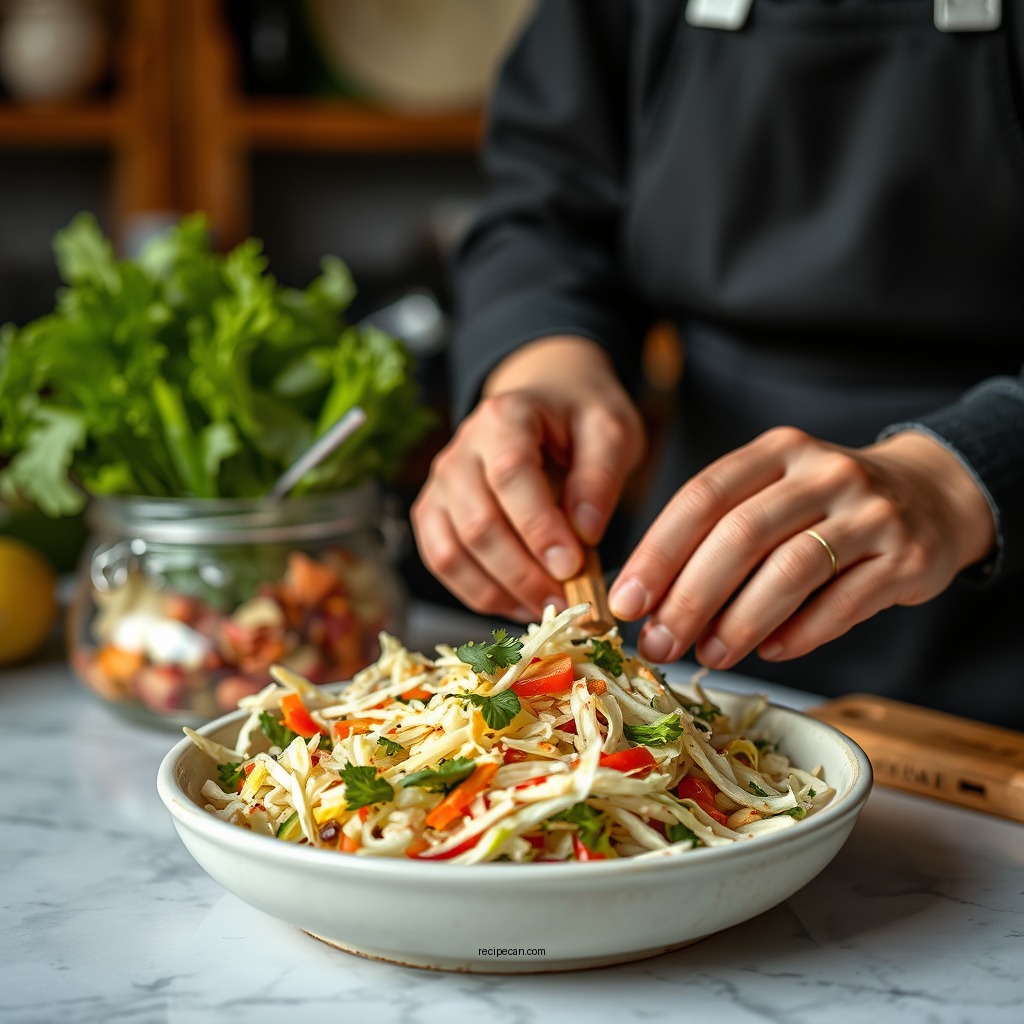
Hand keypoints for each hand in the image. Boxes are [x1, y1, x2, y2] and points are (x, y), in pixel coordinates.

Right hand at [411, 335, 644, 619]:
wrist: (546, 402)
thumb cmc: (579, 418)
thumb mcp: (610, 431)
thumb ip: (600, 477)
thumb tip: (585, 533)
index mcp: (504, 418)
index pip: (510, 476)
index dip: (539, 527)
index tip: (572, 565)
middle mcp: (460, 452)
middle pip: (477, 523)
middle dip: (523, 573)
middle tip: (568, 602)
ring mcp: (440, 485)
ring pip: (452, 552)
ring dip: (500, 592)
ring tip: (547, 608)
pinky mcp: (434, 515)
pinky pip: (443, 564)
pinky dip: (480, 594)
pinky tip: (521, 604)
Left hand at [608, 426, 995, 666]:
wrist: (931, 496)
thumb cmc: (826, 505)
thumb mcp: (773, 492)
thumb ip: (718, 532)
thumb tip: (652, 602)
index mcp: (775, 452)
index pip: (702, 497)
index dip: (657, 553)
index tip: (627, 602)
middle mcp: (822, 472)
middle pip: (741, 535)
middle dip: (689, 597)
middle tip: (659, 644)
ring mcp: (869, 512)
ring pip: (792, 569)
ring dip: (741, 622)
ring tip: (710, 656)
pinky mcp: (906, 556)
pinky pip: (844, 602)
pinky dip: (801, 633)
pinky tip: (772, 652)